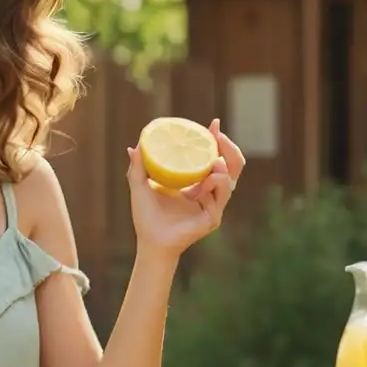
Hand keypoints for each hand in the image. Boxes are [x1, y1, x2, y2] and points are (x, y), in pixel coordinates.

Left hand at [126, 118, 245, 259]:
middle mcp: (209, 193)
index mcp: (197, 184)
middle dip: (229, 147)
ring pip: (230, 180)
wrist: (149, 242)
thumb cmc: (146, 217)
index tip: (213, 124)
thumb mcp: (140, 186)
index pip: (214, 158)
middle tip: (217, 135)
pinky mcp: (213, 217)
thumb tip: (134, 147)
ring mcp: (214, 205)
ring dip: (224, 164)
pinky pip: (220, 197)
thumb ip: (138, 167)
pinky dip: (217, 183)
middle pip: (232, 166)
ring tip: (214, 158)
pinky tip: (210, 176)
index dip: (216, 140)